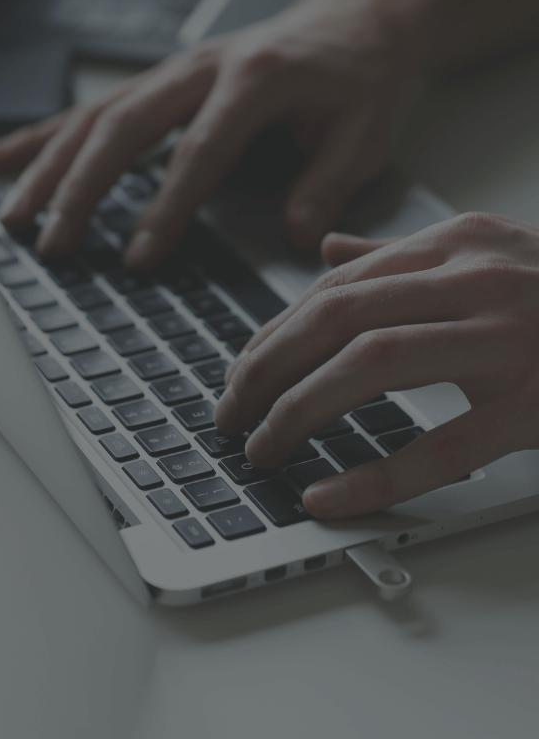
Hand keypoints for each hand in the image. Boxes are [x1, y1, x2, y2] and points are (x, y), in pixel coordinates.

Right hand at [0, 0, 416, 266]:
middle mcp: (204, 67)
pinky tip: (5, 158)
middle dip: (81, 188)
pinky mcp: (163, 79)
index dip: (166, 207)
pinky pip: (96, 107)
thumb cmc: (361, 75)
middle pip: (126, 126)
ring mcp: (177, 69)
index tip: (137, 257)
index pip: (199, 150)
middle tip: (53, 244)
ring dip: (50, 165)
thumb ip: (328, 184)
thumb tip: (295, 237)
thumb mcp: (365, 131)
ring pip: (98, 115)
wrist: (355, 18)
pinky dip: (48, 134)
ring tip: (13, 214)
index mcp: (256, 78)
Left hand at [214, 212, 538, 517]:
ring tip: (262, 446)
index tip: (242, 371)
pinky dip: (375, 474)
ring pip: (370, 364)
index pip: (337, 284)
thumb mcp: (487, 252)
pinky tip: (328, 495)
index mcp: (458, 243)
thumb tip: (329, 253)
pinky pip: (441, 445)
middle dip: (267, 367)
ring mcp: (506, 341)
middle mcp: (476, 280)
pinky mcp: (533, 404)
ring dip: (299, 409)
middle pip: (337, 315)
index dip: (276, 331)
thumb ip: (404, 255)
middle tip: (230, 412)